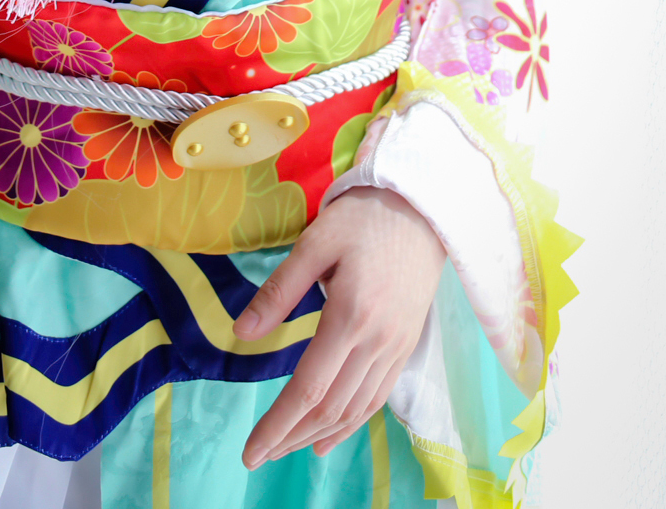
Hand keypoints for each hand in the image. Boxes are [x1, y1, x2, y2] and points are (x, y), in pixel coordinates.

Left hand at [237, 186, 445, 465]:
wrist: (423, 209)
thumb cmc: (362, 218)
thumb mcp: (313, 243)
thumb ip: (279, 291)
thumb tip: (242, 334)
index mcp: (351, 315)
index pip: (309, 388)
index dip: (278, 424)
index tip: (250, 451)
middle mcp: (377, 341)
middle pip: (331, 407)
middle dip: (291, 437)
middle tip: (258, 456)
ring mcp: (396, 348)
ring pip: (355, 409)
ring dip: (318, 435)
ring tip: (285, 448)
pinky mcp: (405, 346)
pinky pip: (377, 398)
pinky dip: (351, 423)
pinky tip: (328, 436)